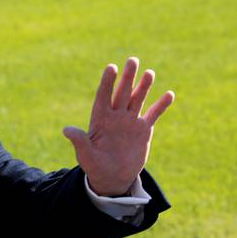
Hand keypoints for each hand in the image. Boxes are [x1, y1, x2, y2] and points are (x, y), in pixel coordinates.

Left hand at [63, 57, 174, 195]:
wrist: (112, 177)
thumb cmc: (94, 166)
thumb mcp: (85, 155)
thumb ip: (79, 141)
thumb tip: (66, 130)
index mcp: (100, 120)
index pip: (103, 96)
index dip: (107, 82)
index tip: (111, 67)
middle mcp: (115, 117)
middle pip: (122, 93)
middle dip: (127, 77)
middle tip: (132, 60)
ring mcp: (130, 122)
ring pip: (137, 99)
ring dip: (143, 86)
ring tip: (149, 72)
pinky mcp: (143, 130)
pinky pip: (153, 114)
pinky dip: (161, 105)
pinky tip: (170, 94)